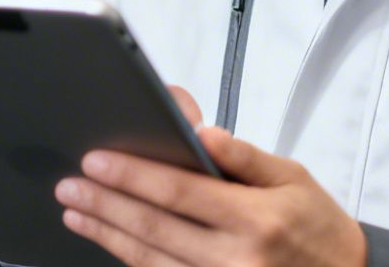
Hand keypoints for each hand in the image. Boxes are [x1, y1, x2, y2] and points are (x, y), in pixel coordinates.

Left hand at [55, 93, 365, 266]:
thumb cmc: (318, 228)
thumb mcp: (293, 179)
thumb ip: (245, 157)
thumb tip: (205, 134)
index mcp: (255, 218)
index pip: (178, 192)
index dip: (131, 175)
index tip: (96, 159)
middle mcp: (235, 258)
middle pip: (153, 227)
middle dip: (105, 203)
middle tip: (70, 185)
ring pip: (149, 259)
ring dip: (107, 234)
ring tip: (77, 211)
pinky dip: (133, 261)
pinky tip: (110, 243)